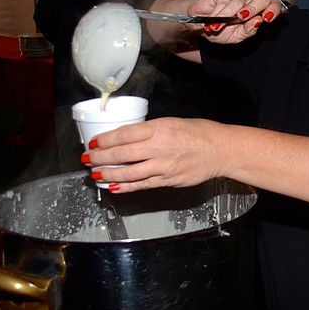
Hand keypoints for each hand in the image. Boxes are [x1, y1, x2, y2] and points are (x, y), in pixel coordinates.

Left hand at [81, 117, 226, 192]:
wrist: (220, 150)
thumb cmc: (200, 133)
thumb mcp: (172, 122)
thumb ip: (150, 130)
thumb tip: (127, 138)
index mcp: (160, 129)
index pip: (124, 134)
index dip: (105, 140)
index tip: (94, 142)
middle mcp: (160, 148)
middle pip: (121, 154)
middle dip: (100, 158)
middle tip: (88, 159)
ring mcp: (163, 166)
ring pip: (128, 173)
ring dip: (108, 174)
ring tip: (96, 174)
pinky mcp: (168, 180)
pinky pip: (142, 185)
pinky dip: (126, 187)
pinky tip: (114, 187)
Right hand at [189, 0, 286, 42]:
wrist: (197, 25)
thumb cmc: (219, 31)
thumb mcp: (234, 37)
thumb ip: (247, 31)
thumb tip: (257, 22)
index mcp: (256, 13)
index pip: (272, 6)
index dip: (274, 9)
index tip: (268, 18)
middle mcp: (249, 2)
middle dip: (253, 8)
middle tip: (242, 18)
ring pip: (239, 2)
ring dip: (226, 17)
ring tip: (216, 27)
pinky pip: (223, 2)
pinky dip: (216, 14)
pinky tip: (211, 22)